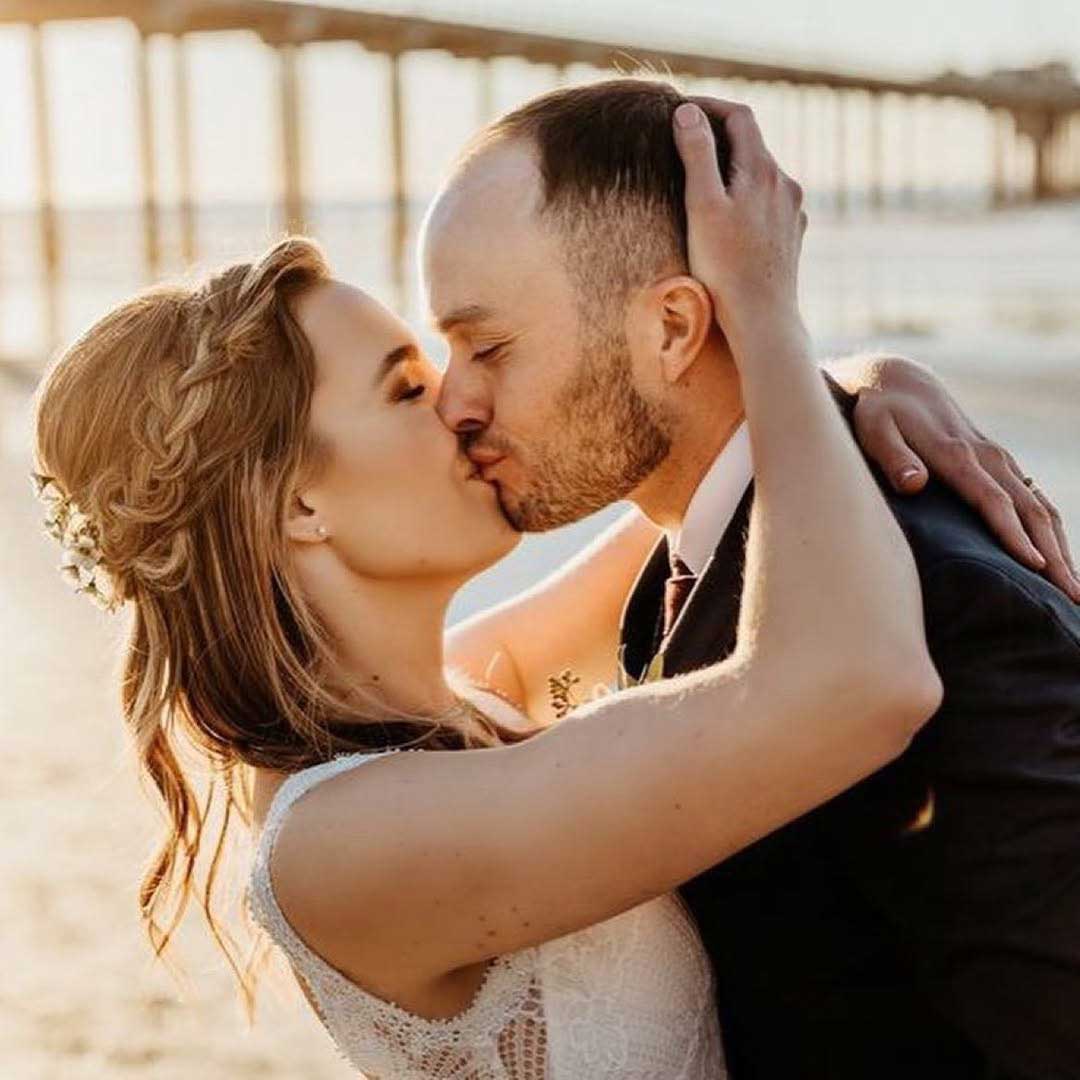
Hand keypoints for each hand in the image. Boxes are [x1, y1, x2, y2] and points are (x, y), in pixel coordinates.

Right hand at [672, 97, 807, 355]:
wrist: (762, 320)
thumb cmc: (725, 267)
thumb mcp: (702, 205)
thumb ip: (697, 154)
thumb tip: (687, 111)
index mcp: (763, 170)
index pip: (739, 116)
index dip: (709, 106)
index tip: (679, 111)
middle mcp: (785, 184)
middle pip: (752, 144)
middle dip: (718, 137)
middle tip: (684, 144)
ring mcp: (793, 212)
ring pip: (760, 175)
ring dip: (733, 169)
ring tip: (703, 183)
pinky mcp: (792, 236)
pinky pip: (768, 203)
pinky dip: (746, 197)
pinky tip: (729, 219)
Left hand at [851, 355, 1079, 600]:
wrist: (900, 383)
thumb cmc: (881, 413)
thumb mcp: (875, 431)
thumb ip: (893, 458)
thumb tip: (914, 483)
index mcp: (958, 455)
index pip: (994, 501)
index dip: (1014, 535)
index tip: (1035, 567)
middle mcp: (988, 457)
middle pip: (1030, 510)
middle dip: (1053, 554)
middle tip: (1071, 596)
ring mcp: (999, 460)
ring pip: (1040, 507)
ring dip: (1061, 548)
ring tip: (1074, 591)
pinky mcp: (1001, 464)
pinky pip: (1036, 501)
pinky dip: (1052, 532)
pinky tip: (1058, 561)